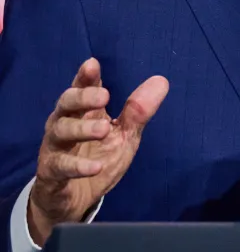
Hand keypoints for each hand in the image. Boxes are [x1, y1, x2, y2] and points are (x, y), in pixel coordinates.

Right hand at [27, 58, 167, 245]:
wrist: (75, 200)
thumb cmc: (98, 158)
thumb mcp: (124, 135)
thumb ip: (138, 111)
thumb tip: (161, 80)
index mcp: (84, 113)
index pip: (83, 89)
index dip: (86, 77)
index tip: (92, 64)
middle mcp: (64, 125)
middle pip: (66, 104)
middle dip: (83, 98)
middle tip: (104, 96)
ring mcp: (55, 149)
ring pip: (60, 132)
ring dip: (81, 129)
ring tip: (103, 130)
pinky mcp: (51, 173)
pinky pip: (60, 166)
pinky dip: (78, 166)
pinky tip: (96, 166)